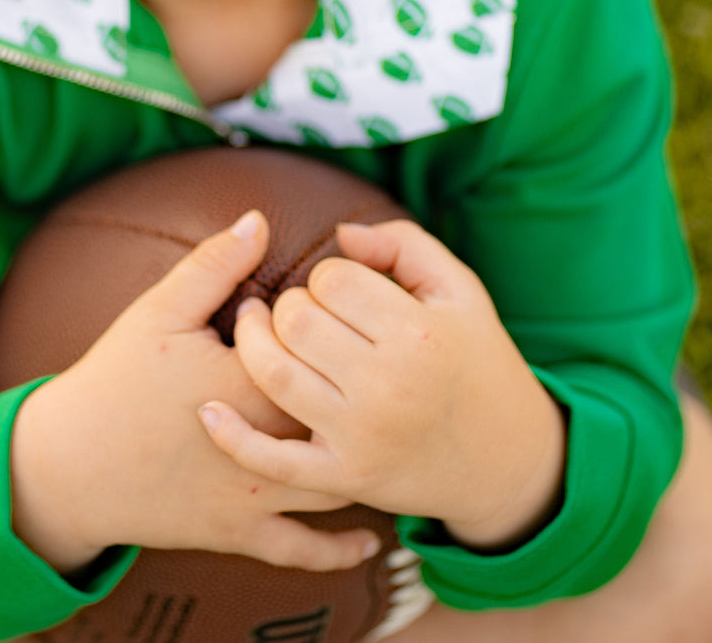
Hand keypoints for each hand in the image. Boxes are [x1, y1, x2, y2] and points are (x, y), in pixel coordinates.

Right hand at [9, 210, 381, 575]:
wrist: (70, 465)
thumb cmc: (115, 379)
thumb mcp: (160, 310)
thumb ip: (215, 265)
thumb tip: (259, 221)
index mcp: (251, 385)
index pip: (321, 355)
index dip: (335, 334)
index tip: (333, 316)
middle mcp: (265, 447)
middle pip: (341, 419)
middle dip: (362, 396)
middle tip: (374, 372)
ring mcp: (255, 497)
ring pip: (335, 482)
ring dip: (362, 460)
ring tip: (384, 435)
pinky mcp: (239, 535)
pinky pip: (303, 551)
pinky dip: (340, 547)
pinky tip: (367, 538)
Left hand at [197, 219, 566, 549]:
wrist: (503, 459)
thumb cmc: (474, 358)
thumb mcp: (459, 291)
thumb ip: (403, 245)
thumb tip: (339, 234)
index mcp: (418, 333)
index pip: (331, 279)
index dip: (326, 276)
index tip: (340, 291)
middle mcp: (389, 386)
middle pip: (297, 321)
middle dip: (289, 306)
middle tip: (300, 311)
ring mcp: (362, 436)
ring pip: (275, 374)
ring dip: (252, 343)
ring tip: (254, 328)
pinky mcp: (344, 477)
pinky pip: (275, 460)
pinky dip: (234, 438)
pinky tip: (208, 411)